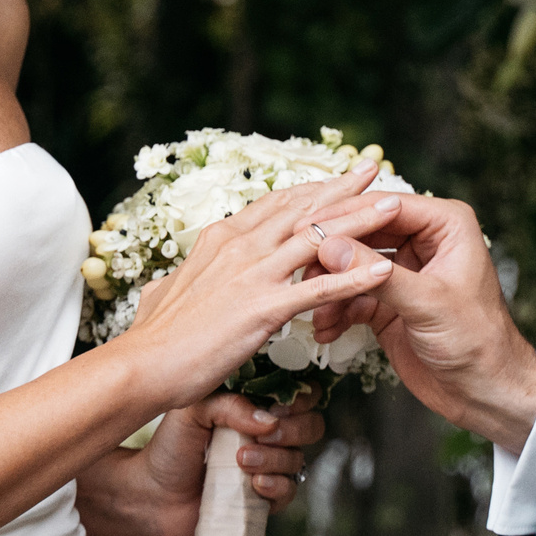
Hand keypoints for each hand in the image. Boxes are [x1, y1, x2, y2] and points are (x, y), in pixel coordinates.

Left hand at [78, 392, 324, 535]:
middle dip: (292, 430)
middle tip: (261, 435)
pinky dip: (276, 487)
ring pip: (298, 460)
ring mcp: (268, 468)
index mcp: (256, 407)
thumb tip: (269, 419)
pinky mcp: (264, 500)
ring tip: (240, 461)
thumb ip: (231, 405)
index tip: (279, 405)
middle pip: (311, 427)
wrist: (151, 494)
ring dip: (274, 459)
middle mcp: (268, 436)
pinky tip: (254, 485)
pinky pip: (289, 492)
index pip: (300, 395)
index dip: (300, 399)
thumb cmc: (170, 447)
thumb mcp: (195, 411)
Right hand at [119, 162, 399, 410]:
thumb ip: (173, 284)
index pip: (276, 203)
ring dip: (361, 219)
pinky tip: (384, 271)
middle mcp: (240, 245)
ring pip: (319, 237)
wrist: (140, 366)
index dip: (311, 189)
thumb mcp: (161, 295)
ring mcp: (252, 274)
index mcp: (221, 238)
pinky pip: (319, 288)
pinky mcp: (262, 307)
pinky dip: (355, 276)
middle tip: (375, 170)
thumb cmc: (150, 339)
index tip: (337, 176)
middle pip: (304, 207)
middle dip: (344, 187)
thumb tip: (163, 286)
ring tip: (395, 205)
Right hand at [305, 195, 535, 449]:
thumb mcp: (428, 303)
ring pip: (353, 264)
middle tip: (297, 265)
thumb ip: (378, 275)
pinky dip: (336, 310)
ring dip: (330, 285)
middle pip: (364, 232)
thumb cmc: (477, 341)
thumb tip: (330, 247)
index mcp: (445, 225)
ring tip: (311, 305)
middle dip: (331, 252)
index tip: (308, 226)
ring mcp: (403, 272)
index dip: (346, 214)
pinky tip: (324, 330)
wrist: (486, 394)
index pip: (386, 206)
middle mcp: (423, 241)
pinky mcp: (389, 302)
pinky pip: (353, 296)